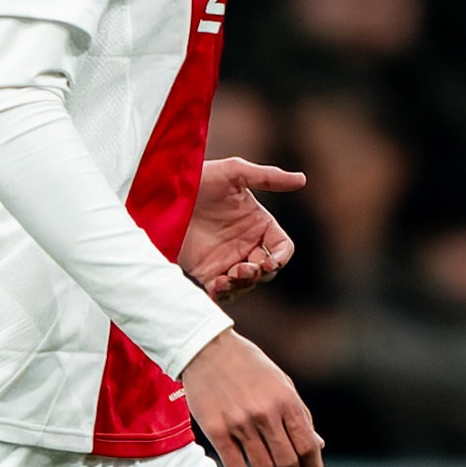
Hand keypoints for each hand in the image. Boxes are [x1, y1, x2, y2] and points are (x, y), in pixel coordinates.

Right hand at [180, 329, 324, 466]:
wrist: (208, 349)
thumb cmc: (249, 366)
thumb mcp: (282, 383)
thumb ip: (300, 415)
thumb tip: (317, 446)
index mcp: (287, 401)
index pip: (307, 446)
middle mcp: (266, 414)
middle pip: (287, 462)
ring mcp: (240, 424)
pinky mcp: (216, 431)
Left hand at [183, 156, 301, 296]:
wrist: (164, 192)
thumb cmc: (201, 177)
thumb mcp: (234, 172)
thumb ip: (268, 177)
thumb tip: (302, 180)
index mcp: (260, 225)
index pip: (282, 249)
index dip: (279, 258)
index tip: (267, 261)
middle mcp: (247, 244)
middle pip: (266, 271)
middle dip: (258, 274)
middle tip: (241, 268)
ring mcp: (227, 259)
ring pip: (246, 284)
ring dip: (241, 285)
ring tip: (226, 279)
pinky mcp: (206, 271)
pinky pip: (221, 291)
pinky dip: (223, 294)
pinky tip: (216, 286)